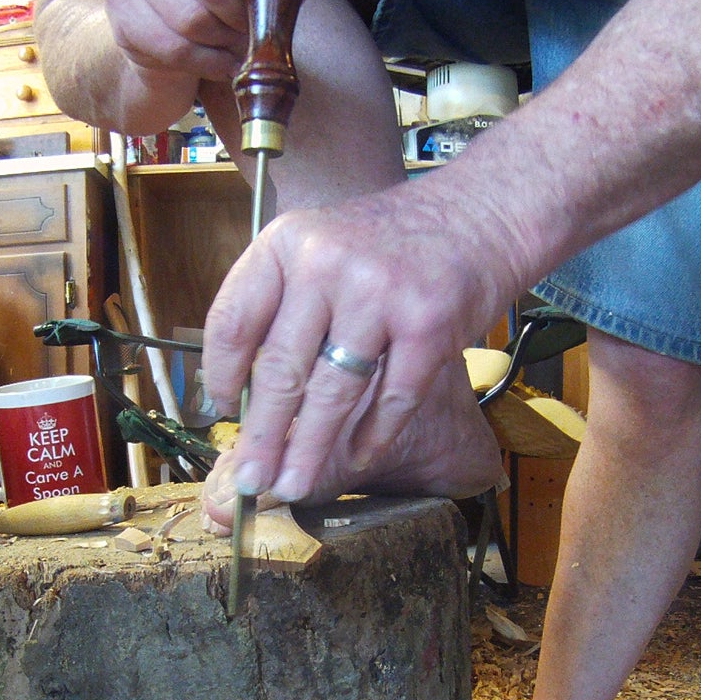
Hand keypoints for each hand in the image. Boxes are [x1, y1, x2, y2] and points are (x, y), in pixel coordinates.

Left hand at [202, 169, 521, 501]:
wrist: (479, 213)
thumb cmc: (392, 243)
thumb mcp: (322, 246)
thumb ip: (285, 303)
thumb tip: (247, 392)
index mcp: (287, 242)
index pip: (234, 321)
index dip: (222, 376)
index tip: (221, 412)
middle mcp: (326, 262)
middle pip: (280, 369)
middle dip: (262, 437)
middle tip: (249, 482)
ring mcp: (379, 292)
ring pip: (332, 393)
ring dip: (309, 451)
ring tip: (290, 486)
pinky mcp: (428, 323)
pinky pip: (392, 397)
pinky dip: (373, 435)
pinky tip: (357, 459)